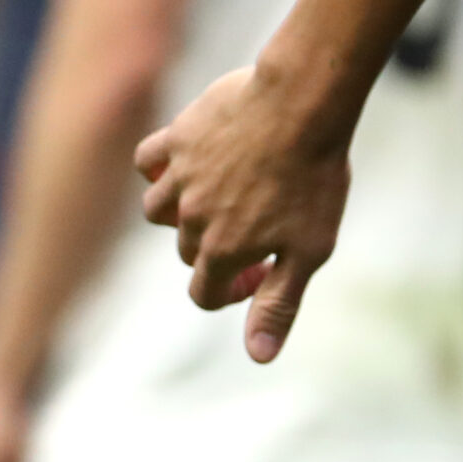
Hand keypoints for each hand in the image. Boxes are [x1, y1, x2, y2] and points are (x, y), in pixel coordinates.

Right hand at [136, 64, 350, 362]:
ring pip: (157, 208)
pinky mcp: (178, 137)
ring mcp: (179, 176)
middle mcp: (190, 217)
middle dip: (216, 250)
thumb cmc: (314, 178)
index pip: (204, 293)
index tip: (263, 273)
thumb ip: (279, 304)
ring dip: (182, 212)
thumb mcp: (309, 250)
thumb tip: (258, 357)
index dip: (234, 292)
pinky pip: (148, 159)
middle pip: (186, 250)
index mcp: (221, 250)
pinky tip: (189, 163)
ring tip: (224, 196)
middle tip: (259, 228)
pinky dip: (159, 166)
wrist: (304, 104)